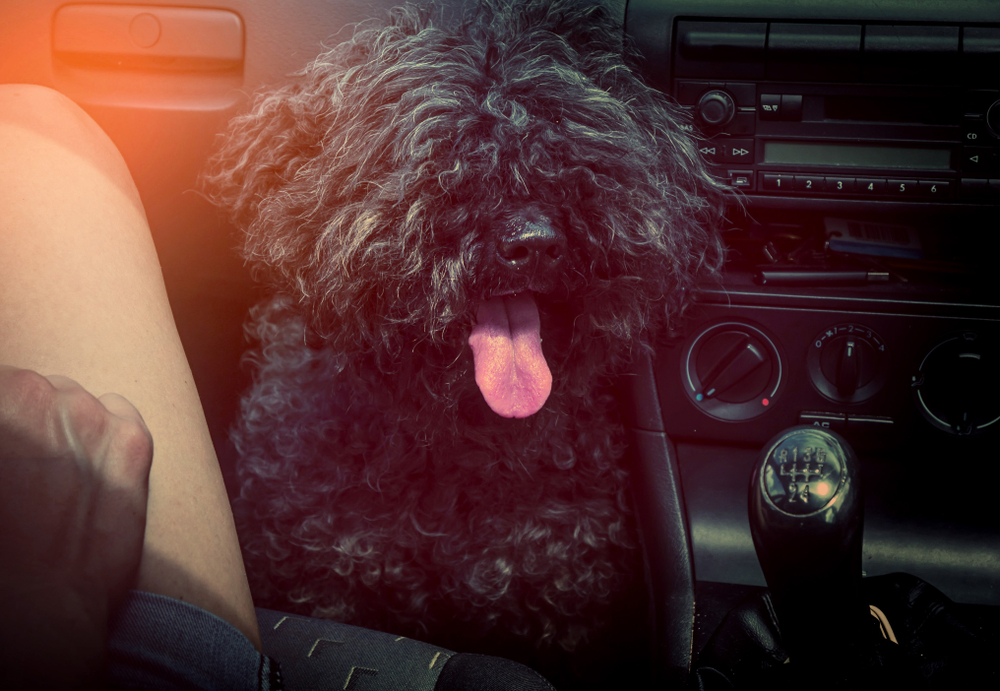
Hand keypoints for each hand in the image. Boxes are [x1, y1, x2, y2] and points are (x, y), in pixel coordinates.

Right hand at [0, 366, 152, 688]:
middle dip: (21, 420)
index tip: (9, 455)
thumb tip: (10, 453)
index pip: (1, 387)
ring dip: (61, 426)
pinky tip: (92, 468)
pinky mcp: (131, 439)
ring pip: (72, 399)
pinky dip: (108, 431)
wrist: (31, 609)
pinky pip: (119, 411)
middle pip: (26, 388)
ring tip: (53, 477)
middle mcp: (33, 393)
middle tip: (19, 467)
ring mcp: (88, 413)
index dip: (3, 420)